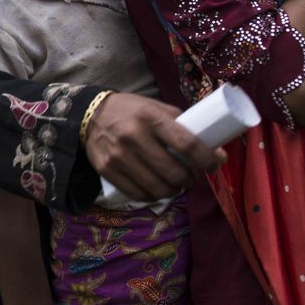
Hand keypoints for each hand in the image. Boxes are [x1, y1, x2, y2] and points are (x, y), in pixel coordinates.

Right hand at [83, 93, 224, 200]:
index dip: (207, 159)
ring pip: (158, 188)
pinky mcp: (106, 170)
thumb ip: (179, 125)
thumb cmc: (131, 111)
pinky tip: (156, 189)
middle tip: (191, 176)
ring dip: (173, 190)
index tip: (215, 164)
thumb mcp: (156, 108)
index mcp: (151, 118)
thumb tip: (213, 150)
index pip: (187, 144)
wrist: (89, 115)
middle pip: (174, 172)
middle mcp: (134, 137)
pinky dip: (152, 196)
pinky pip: (138, 193)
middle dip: (189, 179)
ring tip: (175, 185)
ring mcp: (118, 156)